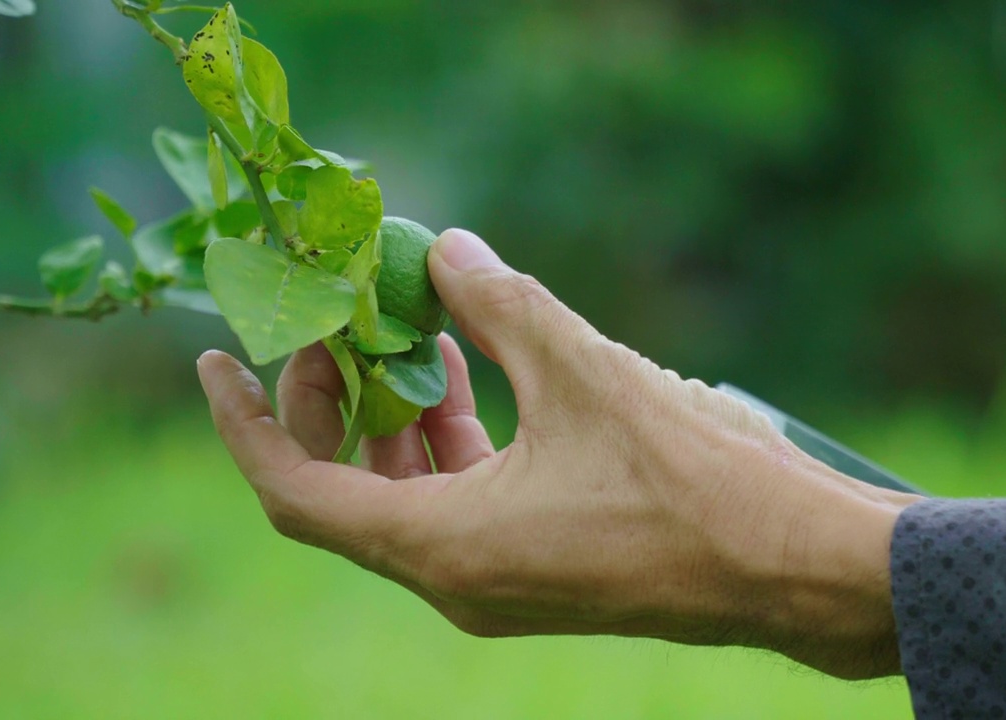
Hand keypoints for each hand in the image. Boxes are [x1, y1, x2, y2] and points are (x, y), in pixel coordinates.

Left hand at [197, 229, 919, 678]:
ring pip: (406, 500)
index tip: (219, 359)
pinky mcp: (537, 571)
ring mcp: (496, 583)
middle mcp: (454, 579)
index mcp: (442, 545)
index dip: (247, 421)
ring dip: (396, 419)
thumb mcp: (582, 371)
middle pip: (346, 491)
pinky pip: (461, 507)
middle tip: (342, 321)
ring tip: (414, 330)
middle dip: (332, 401)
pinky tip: (475, 374)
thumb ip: (503, 305)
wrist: (786, 568)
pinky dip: (450, 445)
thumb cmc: (686, 480)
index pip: (296, 490)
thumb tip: (455, 250)